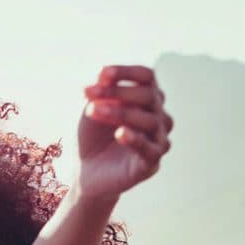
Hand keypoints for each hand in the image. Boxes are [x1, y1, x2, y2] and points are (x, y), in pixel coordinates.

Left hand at [77, 65, 172, 199]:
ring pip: (150, 120)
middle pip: (149, 96)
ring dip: (119, 112)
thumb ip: (102, 91)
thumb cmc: (93, 137)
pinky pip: (150, 149)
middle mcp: (159, 117)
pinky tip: (119, 133)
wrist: (85, 172)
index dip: (128, 72)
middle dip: (118, 92)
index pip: (148, 77)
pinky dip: (135, 139)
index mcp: (148, 100)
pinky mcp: (151, 164)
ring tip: (93, 111)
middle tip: (89, 96)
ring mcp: (158, 141)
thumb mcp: (94, 108)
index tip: (103, 73)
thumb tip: (104, 74)